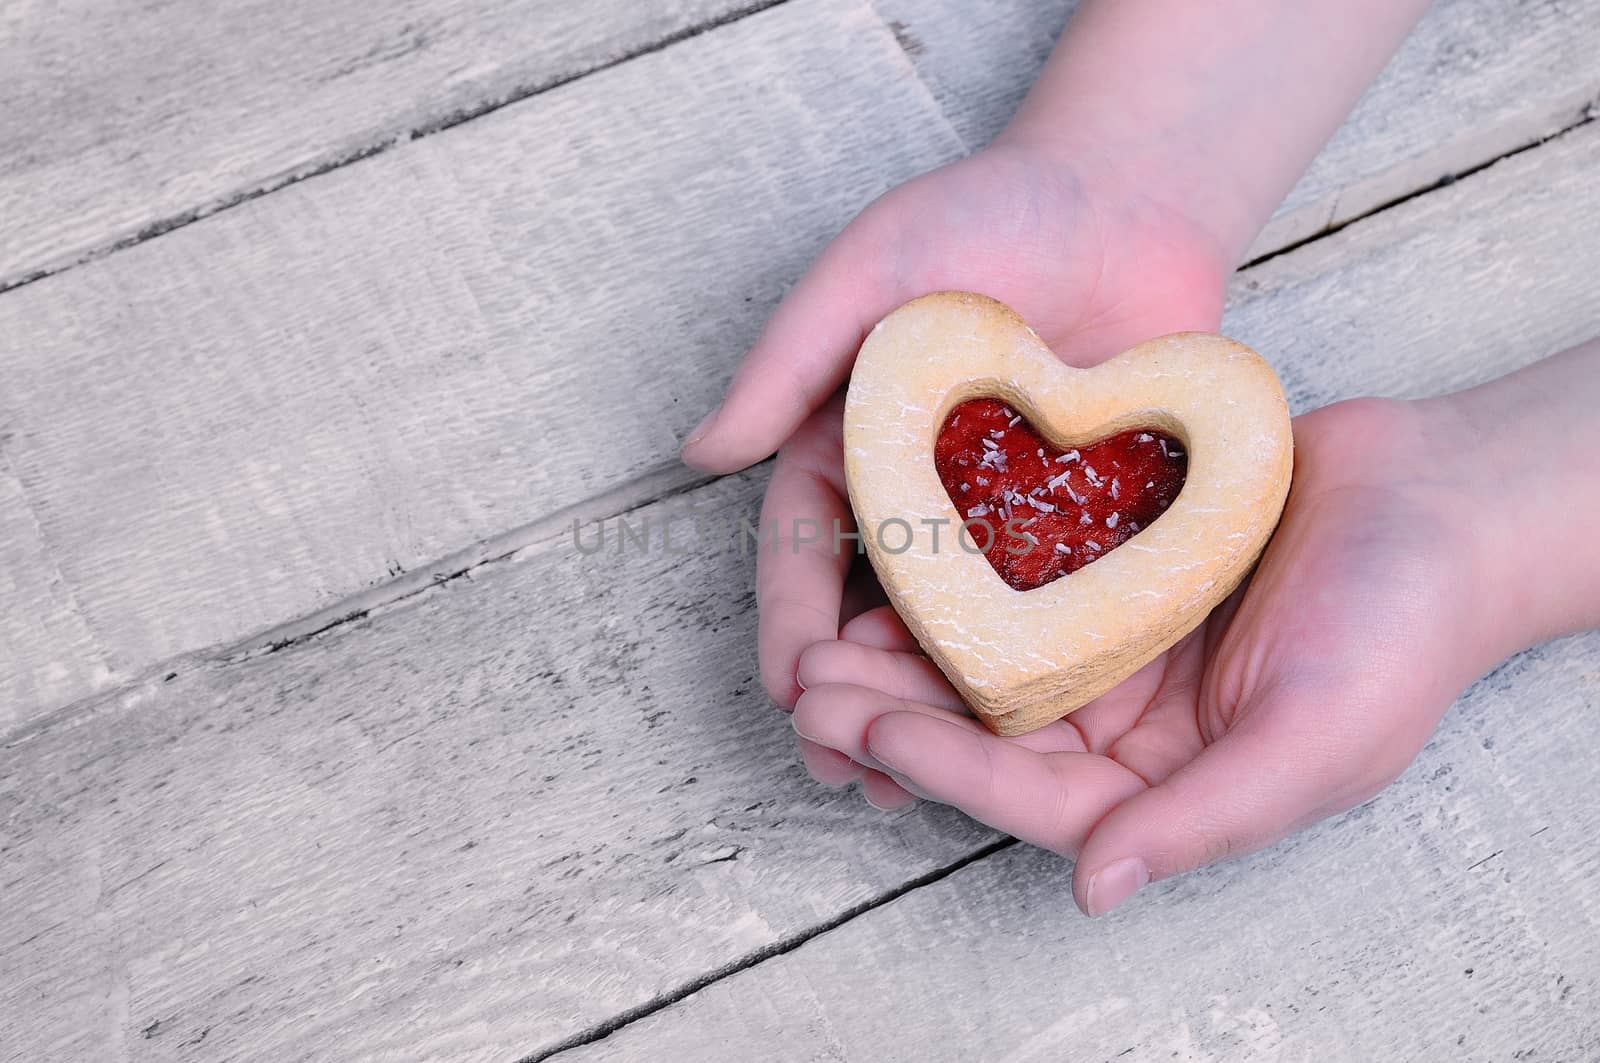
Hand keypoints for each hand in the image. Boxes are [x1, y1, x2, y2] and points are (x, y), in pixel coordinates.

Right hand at [681, 141, 1230, 785]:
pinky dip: (1039, 670)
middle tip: (846, 768)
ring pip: (963, 632)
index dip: (791, 622)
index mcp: (854, 444)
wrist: (1128, 195)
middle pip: (877, 612)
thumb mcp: (867, 268)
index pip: (805, 547)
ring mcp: (1009, 519)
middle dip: (856, 694)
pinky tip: (1032, 731)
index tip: (787, 691)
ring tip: (927, 784)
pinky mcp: (1092, 524)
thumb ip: (788, 359)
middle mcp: (923, 495)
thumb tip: (699, 454)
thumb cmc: (986, 212)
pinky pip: (1061, 606)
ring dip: (939, 709)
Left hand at [789, 396, 1512, 914]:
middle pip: (990, 727)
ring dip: (907, 648)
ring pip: (987, 653)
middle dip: (896, 712)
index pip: (1034, 792)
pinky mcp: (1112, 562)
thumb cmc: (1405, 630)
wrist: (1447, 498)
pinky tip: (895, 555)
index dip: (946, 765)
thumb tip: (1095, 887)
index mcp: (1167, 782)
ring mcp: (1114, 638)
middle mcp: (1128, 720)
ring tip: (825, 632)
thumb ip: (1205, 818)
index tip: (867, 728)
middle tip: (808, 688)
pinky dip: (957, 573)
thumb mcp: (1318, 742)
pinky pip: (1019, 573)